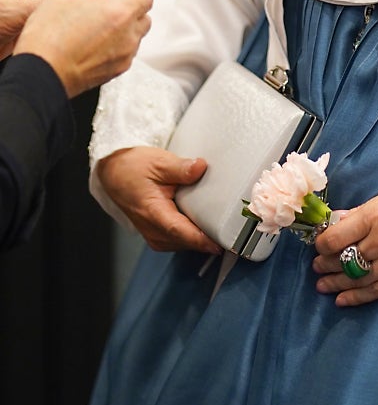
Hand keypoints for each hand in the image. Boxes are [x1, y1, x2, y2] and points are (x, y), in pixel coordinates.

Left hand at [0, 0, 99, 55]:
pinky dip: (68, 13)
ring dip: (77, 3)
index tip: (92, 5)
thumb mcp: (9, 16)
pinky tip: (71, 27)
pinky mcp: (31, 6)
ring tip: (82, 21)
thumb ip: (43, 7)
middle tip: (91, 13)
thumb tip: (75, 7)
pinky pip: (58, 3)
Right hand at [13, 0, 152, 95]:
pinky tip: (90, 46)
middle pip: (143, 16)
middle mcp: (128, 36)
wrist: (40, 73)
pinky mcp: (114, 73)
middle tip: (104, 10)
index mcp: (121, 12)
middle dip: (127, 10)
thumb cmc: (49, 39)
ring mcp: (123, 57)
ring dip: (121, 30)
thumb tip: (97, 1)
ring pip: (134, 37)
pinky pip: (123, 55)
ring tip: (94, 29)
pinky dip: (113, 48)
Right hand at [96, 146, 219, 253]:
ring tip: (225, 226)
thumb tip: (200, 167)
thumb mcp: (158, 162)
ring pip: (184, 243)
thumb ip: (180, 168)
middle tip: (235, 230)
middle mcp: (153, 230)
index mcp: (152, 213)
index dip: (201, 239)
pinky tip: (207, 222)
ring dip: (202, 237)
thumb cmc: (134, 168)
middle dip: (209, 238)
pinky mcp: (158, 233)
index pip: (180, 231)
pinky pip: (180, 239)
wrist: (115, 174)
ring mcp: (154, 235)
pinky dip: (193, 233)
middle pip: (186, 241)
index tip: (222, 242)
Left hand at [312, 176, 377, 306]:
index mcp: (376, 215)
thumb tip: (340, 220)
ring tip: (323, 285)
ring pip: (357, 279)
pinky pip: (376, 292)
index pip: (336, 236)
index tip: (319, 245)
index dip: (322, 243)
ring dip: (336, 283)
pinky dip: (356, 297)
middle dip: (327, 264)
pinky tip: (343, 299)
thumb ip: (364, 211)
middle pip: (344, 259)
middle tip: (318, 266)